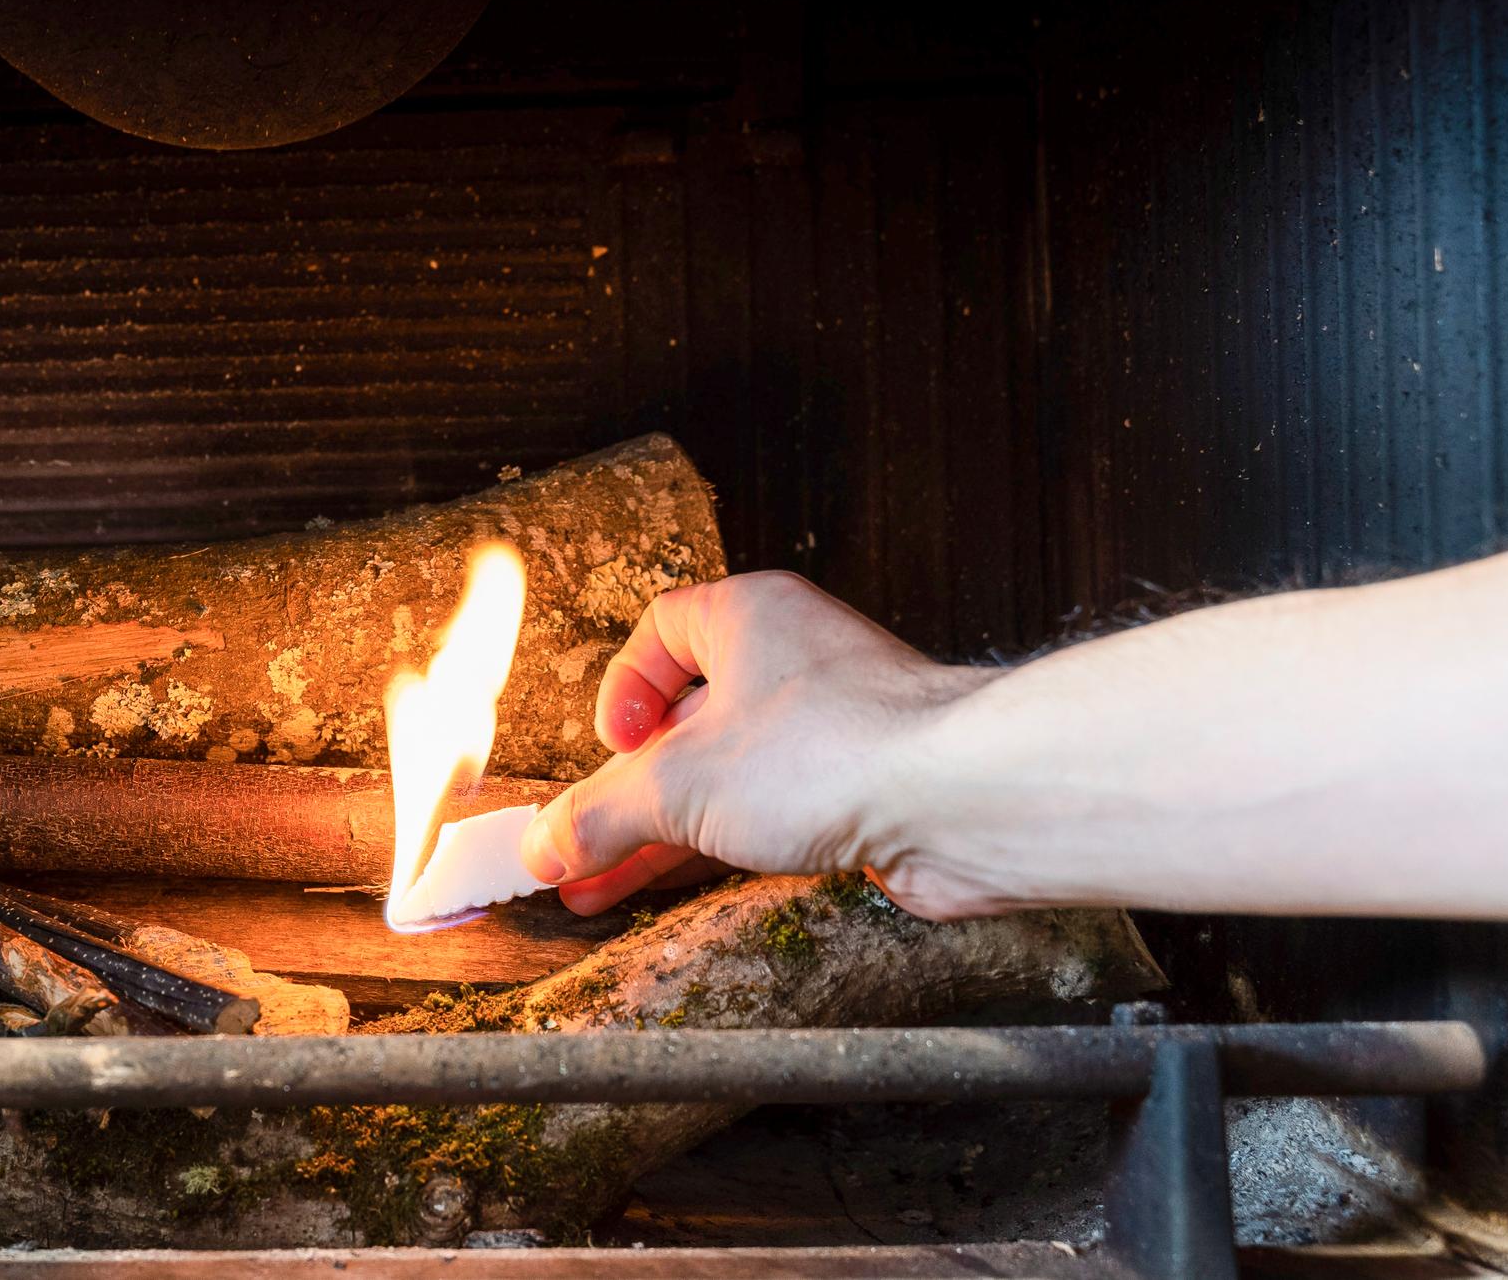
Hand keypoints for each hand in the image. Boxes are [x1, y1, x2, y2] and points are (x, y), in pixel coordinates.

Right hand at [518, 571, 995, 916]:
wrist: (963, 800)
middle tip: (578, 842)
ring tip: (597, 888)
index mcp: (747, 617)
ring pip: (723, 779)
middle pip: (684, 723)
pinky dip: (714, 851)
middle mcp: (790, 663)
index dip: (623, 691)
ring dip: (660, 833)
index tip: (611, 750)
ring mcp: (828, 730)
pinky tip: (668, 890)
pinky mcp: (858, 792)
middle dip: (626, 791)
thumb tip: (543, 844)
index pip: (660, 631)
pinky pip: (766, 817)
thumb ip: (601, 815)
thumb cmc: (837, 748)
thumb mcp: (680, 784)